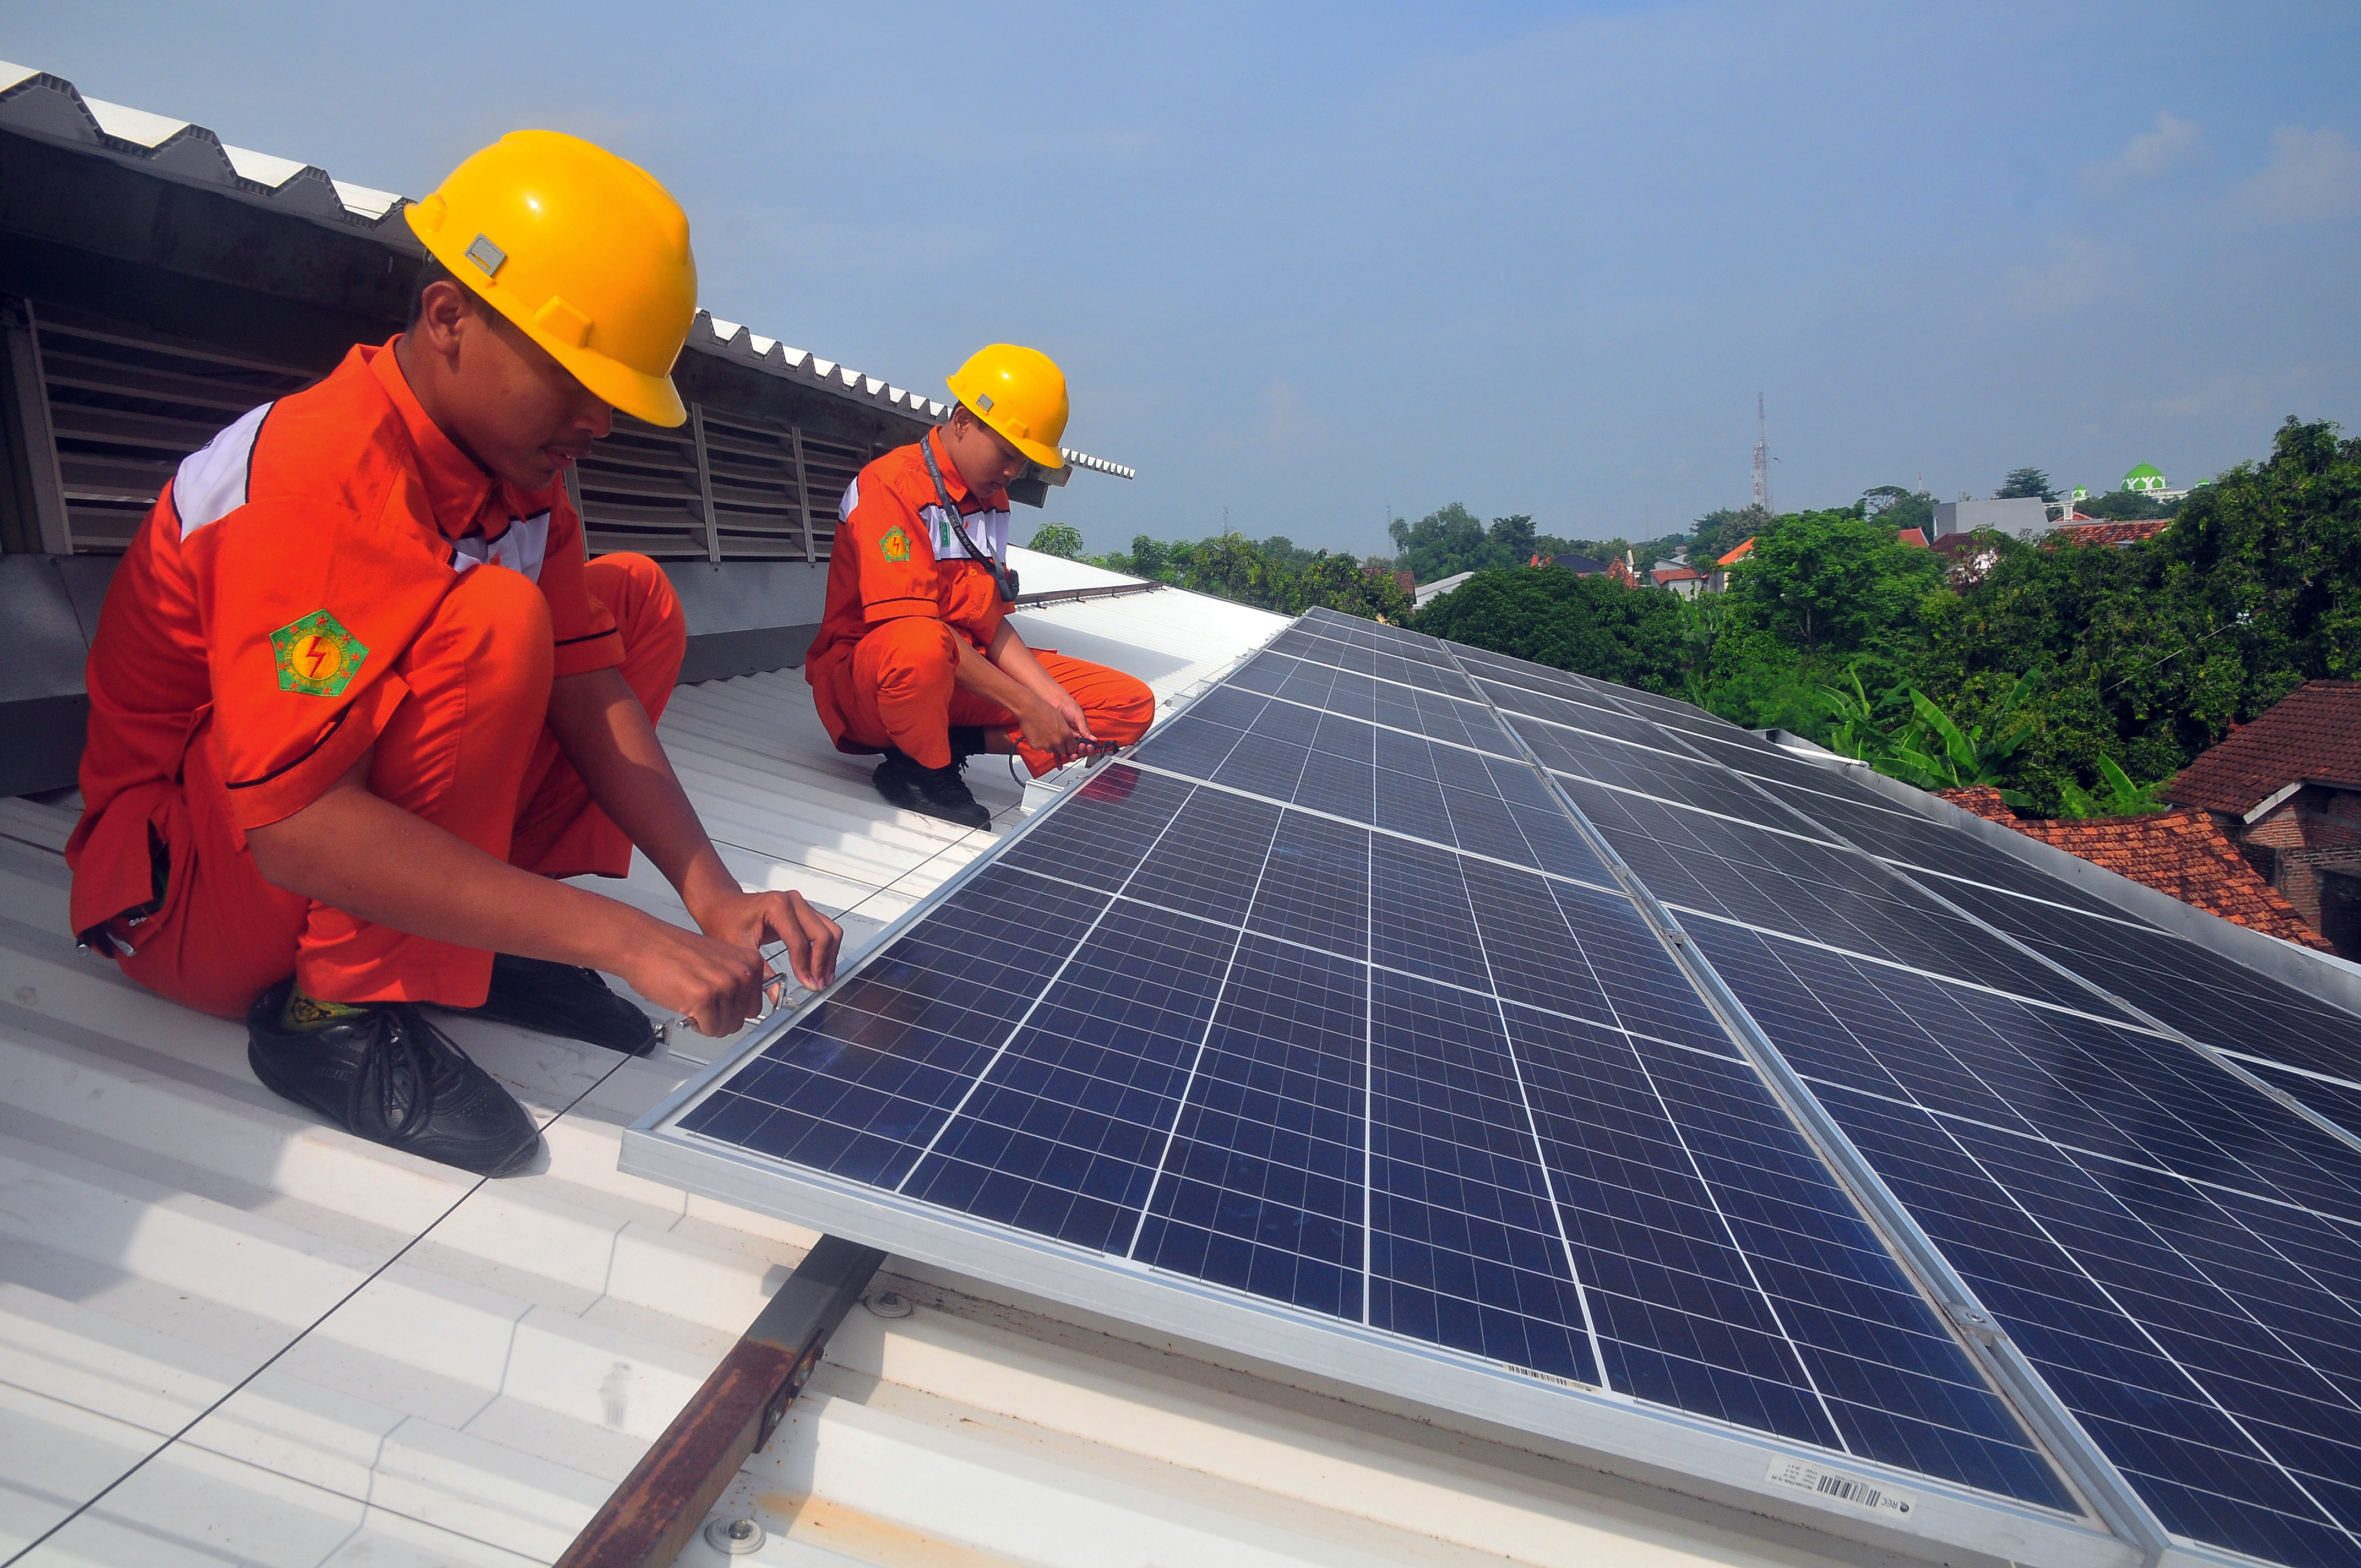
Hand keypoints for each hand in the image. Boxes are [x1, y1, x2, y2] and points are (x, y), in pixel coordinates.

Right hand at [611, 920, 776, 1037]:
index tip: (722, 1007)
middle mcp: (741, 973)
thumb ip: (736, 978)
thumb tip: (745, 1001)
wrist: (644, 944)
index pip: (754, 1006)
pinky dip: (697, 1025)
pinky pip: (709, 1029)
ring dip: (707, 1023)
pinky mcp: (704, 998)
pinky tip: (687, 1008)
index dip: (734, 1011)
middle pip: (741, 1020)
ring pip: (725, 1027)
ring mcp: (724, 985)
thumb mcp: (719, 959)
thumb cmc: (674, 950)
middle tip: (704, 1008)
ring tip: (693, 1004)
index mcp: (749, 962)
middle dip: (720, 1019)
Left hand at [693, 887, 843, 993]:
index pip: (801, 941)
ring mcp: (801, 904)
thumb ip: (760, 972)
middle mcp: (793, 901)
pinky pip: (825, 929)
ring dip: (829, 957)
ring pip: (830, 931)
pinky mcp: (804, 911)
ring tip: (823, 979)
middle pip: (823, 934)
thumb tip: (776, 995)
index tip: (808, 985)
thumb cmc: (725, 921)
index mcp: (776, 906)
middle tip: (817, 985)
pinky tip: (820, 967)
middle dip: (822, 963)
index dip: (806, 966)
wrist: (721, 906)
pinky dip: (826, 949)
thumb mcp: (739, 948)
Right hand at [1015, 695, 1085, 762]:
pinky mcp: (1036, 746)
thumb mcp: (1061, 719)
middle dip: (1060, 747)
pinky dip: (1039, 743)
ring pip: (1050, 750)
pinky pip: (1039, 748)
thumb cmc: (1045, 710)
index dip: (1070, 747)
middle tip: (1054, 738)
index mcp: (1066, 734)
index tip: (1068, 746)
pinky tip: (1036, 734)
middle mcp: (1057, 742)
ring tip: (1044, 733)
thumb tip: (1069, 738)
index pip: (1073, 748)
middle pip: (1062, 751)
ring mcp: (1046, 745)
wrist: (1029, 709)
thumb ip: (1066, 732)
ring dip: (1049, 745)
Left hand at [1049, 690, 1096, 752]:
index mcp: (1082, 733)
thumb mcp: (1079, 717)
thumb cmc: (1069, 707)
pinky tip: (1061, 758)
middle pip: (1080, 751)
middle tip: (1081, 746)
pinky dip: (1060, 756)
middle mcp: (1074, 738)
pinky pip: (1058, 751)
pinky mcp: (1056, 740)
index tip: (1089, 747)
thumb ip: (1085, 728)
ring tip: (1072, 752)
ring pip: (1070, 753)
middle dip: (1082, 752)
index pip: (1088, 745)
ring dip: (1073, 755)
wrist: (1056, 702)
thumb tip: (1094, 739)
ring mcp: (1065, 740)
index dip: (1089, 749)